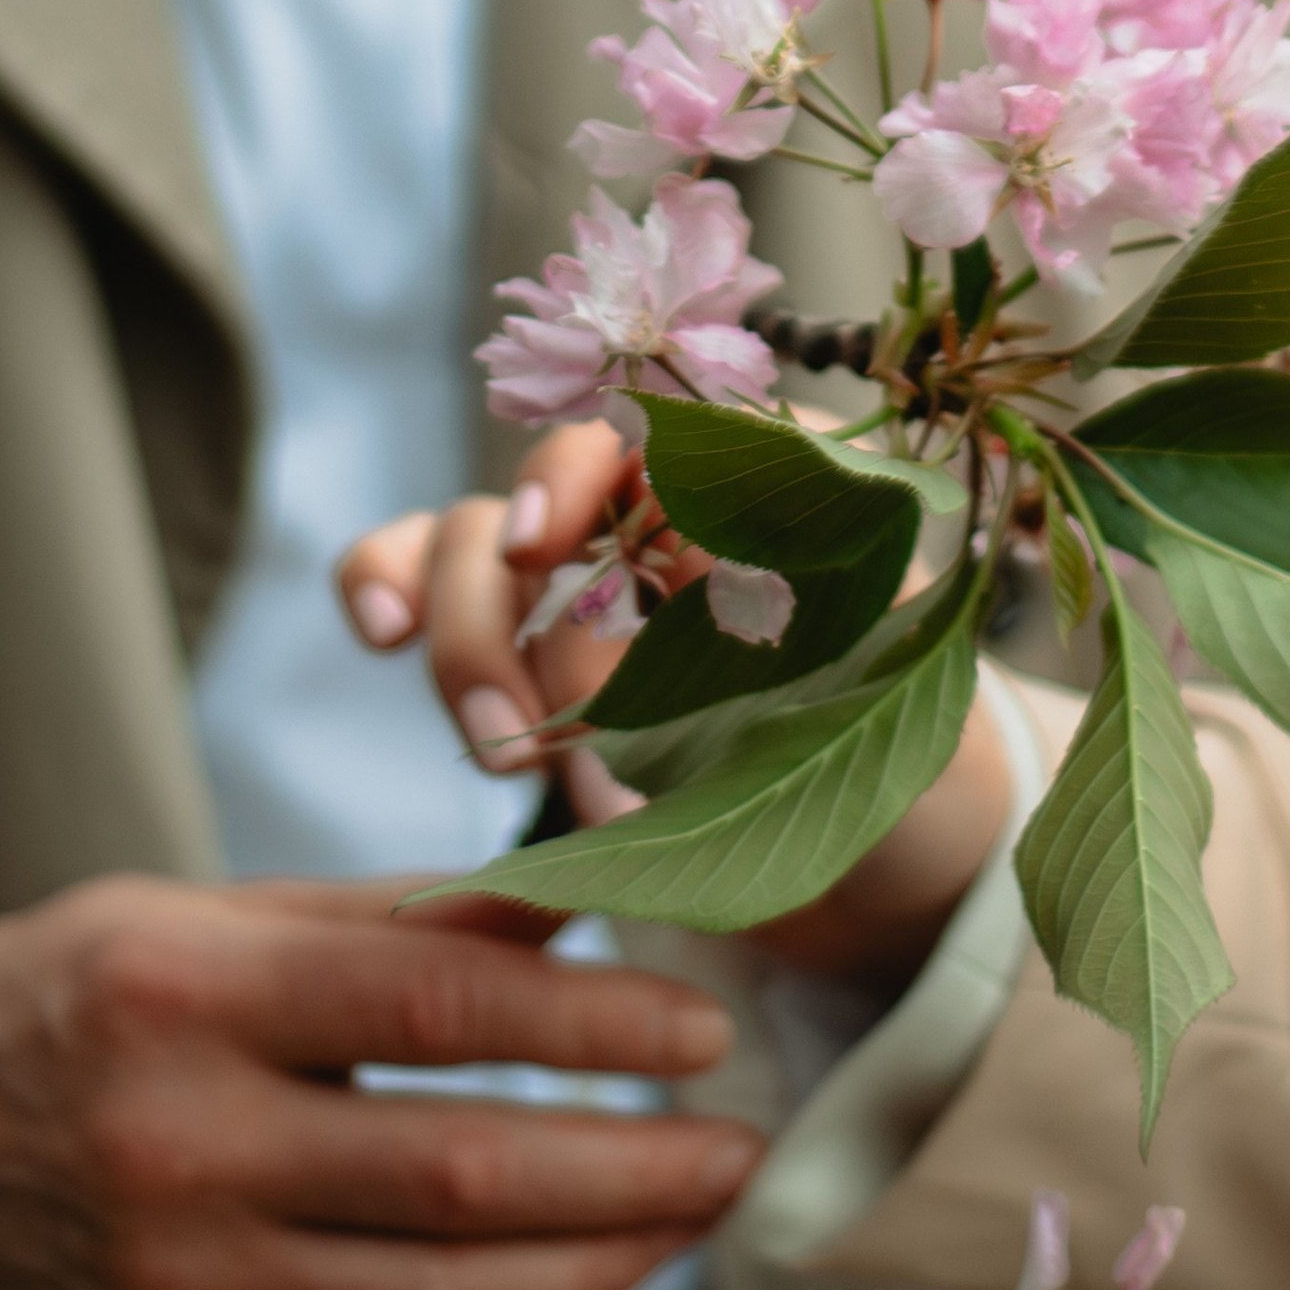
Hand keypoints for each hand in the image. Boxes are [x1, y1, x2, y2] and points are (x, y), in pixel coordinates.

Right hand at [0, 873, 762, 1289]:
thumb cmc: (84, 993)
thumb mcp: (218, 917)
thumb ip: (398, 917)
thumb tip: (579, 891)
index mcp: (194, 993)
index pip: (434, 1003)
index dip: (586, 1016)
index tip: (700, 1024)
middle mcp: (184, 1146)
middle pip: (455, 1172)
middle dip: (628, 1170)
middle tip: (738, 1150)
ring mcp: (181, 1285)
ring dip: (593, 1271)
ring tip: (685, 1224)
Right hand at [342, 421, 1014, 984]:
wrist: (886, 862)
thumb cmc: (912, 767)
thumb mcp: (898, 702)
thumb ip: (832, 634)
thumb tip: (725, 569)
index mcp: (770, 487)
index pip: (656, 427)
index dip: (588, 477)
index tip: (542, 545)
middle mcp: (667, 500)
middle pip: (548, 486)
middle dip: (523, 613)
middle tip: (536, 745)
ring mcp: (583, 564)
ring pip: (475, 535)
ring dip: (469, 647)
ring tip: (507, 763)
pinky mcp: (522, 636)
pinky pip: (425, 571)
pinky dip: (384, 579)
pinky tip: (376, 632)